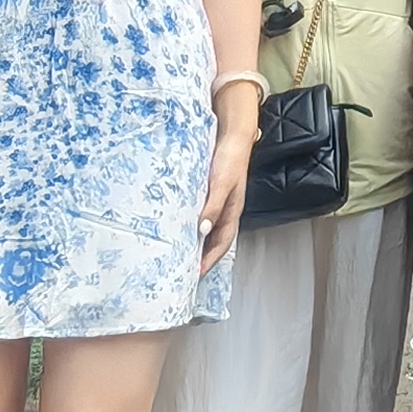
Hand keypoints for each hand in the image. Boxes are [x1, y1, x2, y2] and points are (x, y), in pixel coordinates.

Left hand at [196, 108, 253, 270]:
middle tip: (185, 271)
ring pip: (207, 230)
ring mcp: (218, 203)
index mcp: (232, 213)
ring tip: (180, 255)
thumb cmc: (231, 159)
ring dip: (196, 243)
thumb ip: (213, 207)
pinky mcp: (209, 193)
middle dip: (202, 257)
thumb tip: (202, 231)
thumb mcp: (221, 184)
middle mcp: (225, 211)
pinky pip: (201, 215)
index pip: (221, 245)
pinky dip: (192, 225)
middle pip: (214, 241)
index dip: (209, 261)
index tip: (195, 275)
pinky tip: (180, 226)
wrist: (233, 136)